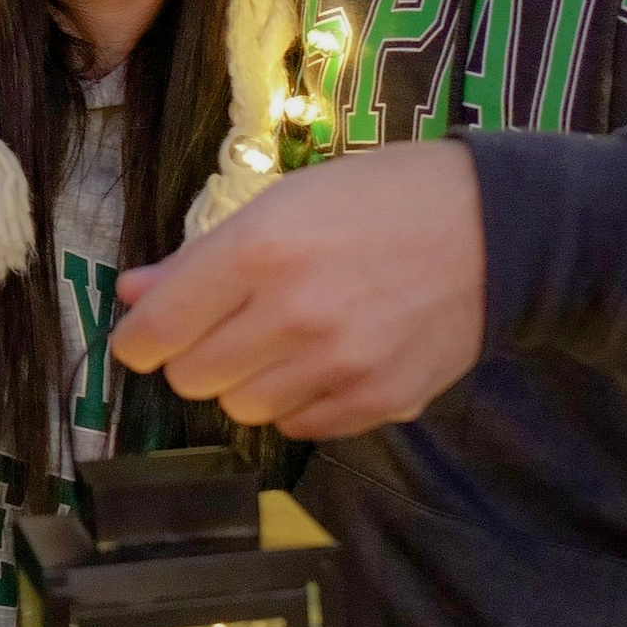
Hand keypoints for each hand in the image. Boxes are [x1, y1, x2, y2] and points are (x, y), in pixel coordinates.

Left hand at [111, 145, 485, 438]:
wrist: (493, 229)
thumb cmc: (380, 200)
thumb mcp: (284, 202)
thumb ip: (202, 258)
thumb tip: (133, 296)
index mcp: (259, 251)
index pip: (158, 329)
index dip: (138, 339)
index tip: (145, 337)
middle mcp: (292, 315)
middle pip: (193, 379)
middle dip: (196, 357)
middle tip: (228, 328)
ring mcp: (338, 366)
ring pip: (242, 409)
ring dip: (248, 382)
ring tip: (284, 341)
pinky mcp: (377, 402)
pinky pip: (299, 426)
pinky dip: (298, 402)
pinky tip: (324, 362)